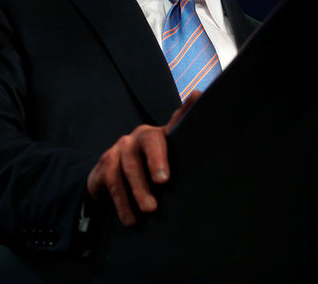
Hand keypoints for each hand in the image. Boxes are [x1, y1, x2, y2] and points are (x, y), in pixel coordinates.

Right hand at [87, 91, 198, 225]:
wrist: (112, 176)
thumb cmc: (151, 168)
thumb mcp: (170, 160)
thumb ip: (186, 149)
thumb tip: (212, 130)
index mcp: (161, 134)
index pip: (177, 119)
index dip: (187, 109)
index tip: (197, 98)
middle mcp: (140, 136)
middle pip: (149, 143)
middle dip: (156, 161)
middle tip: (164, 182)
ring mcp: (121, 147)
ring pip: (128, 167)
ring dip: (138, 190)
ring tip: (150, 210)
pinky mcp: (105, 164)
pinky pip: (112, 183)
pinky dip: (123, 203)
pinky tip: (131, 220)